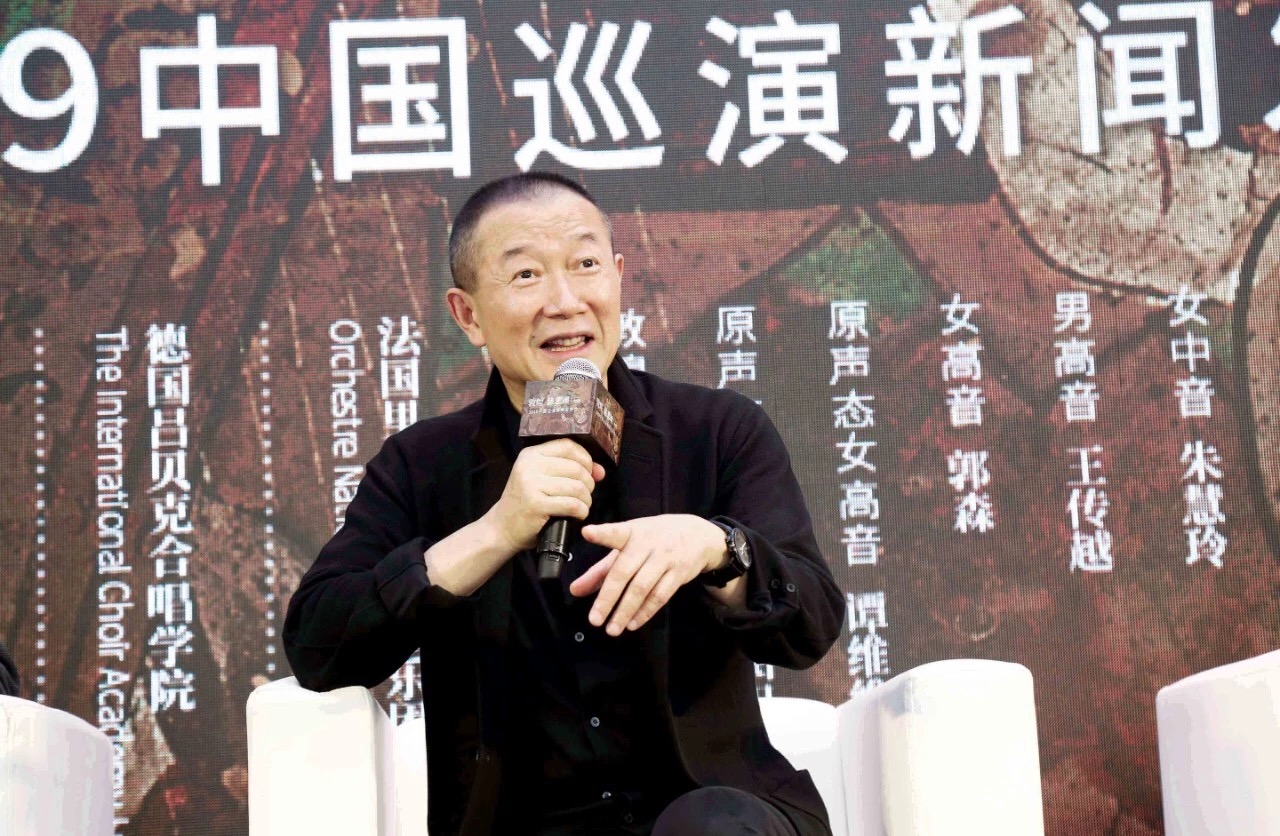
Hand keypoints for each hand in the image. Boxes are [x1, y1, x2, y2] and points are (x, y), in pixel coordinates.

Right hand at [484, 439, 605, 553]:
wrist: (502, 527)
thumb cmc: (526, 502)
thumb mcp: (541, 478)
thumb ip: (569, 470)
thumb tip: (600, 471)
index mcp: (531, 454)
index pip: (568, 446)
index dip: (586, 459)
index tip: (592, 472)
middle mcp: (530, 466)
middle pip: (576, 468)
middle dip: (588, 484)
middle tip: (585, 495)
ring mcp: (531, 485)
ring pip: (577, 487)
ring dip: (586, 500)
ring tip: (581, 506)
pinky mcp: (536, 505)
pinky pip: (572, 504)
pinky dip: (581, 511)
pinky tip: (577, 515)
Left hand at [570, 515, 726, 634]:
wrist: (698, 534)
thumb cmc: (655, 538)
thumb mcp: (628, 546)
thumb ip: (601, 569)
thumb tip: (575, 590)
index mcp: (632, 533)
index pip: (616, 532)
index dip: (602, 533)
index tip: (587, 533)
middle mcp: (648, 544)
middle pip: (624, 572)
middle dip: (608, 598)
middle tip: (594, 619)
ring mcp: (665, 559)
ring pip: (643, 588)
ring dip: (626, 611)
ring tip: (612, 629)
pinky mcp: (679, 574)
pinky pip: (660, 596)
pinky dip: (645, 612)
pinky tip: (633, 623)